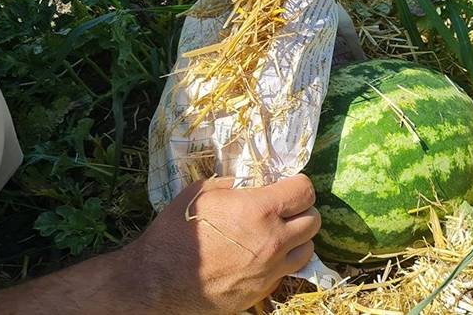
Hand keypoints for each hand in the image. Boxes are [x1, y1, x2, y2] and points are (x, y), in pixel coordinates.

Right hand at [126, 175, 320, 312]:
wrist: (159, 281)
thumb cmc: (176, 231)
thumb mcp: (202, 192)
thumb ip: (233, 184)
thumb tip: (250, 182)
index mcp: (260, 211)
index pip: (305, 192)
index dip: (299, 185)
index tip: (289, 185)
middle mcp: (273, 241)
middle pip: (313, 220)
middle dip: (302, 210)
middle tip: (285, 208)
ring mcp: (271, 269)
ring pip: (308, 249)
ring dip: (298, 238)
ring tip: (279, 232)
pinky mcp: (263, 290)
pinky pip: (288, 271)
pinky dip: (283, 261)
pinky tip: (264, 255)